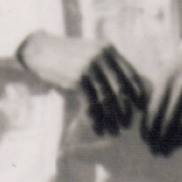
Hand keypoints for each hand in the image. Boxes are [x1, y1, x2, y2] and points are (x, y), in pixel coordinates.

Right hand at [24, 31, 148, 136]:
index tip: (141, 108)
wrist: (40, 49)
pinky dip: (95, 118)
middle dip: (126, 109)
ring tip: (114, 132)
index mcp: (109, 49)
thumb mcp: (90, 53)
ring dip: (111, 118)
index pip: (130, 74)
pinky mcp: (77, 78)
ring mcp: (90, 67)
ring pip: (107, 98)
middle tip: (127, 125)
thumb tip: (124, 93)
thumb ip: (106, 66)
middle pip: (121, 88)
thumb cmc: (66, 55)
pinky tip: (97, 128)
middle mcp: (102, 56)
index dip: (137, 93)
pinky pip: (91, 103)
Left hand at [138, 46, 181, 155]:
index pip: (155, 111)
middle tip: (155, 151)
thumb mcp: (164, 74)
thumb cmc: (179, 67)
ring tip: (167, 151)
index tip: (146, 141)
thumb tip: (147, 126)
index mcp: (166, 80)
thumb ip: (156, 96)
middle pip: (169, 120)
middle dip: (160, 139)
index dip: (149, 129)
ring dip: (174, 141)